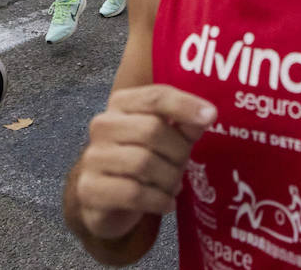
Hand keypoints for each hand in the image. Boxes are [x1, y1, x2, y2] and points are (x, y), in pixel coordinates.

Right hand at [66, 85, 215, 241]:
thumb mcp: (168, 139)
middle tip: (184, 166)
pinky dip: (158, 200)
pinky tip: (166, 203)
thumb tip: (207, 115)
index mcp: (122, 103)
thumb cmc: (142, 160)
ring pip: (143, 163)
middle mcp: (103, 125)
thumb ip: (185, 124)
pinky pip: (133, 193)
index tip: (211, 116)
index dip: (185, 105)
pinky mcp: (90, 189)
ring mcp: (93, 157)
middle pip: (152, 130)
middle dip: (178, 152)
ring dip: (169, 179)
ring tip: (174, 186)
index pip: (156, 96)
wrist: (106, 200)